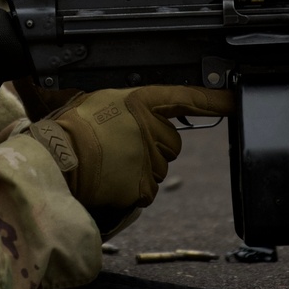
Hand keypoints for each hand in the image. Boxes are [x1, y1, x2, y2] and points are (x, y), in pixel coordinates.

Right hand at [26, 86, 232, 211]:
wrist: (54, 160)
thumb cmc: (67, 130)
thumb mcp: (98, 102)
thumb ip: (126, 107)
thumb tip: (139, 113)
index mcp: (139, 102)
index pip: (185, 98)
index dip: (214, 100)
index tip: (234, 101)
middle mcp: (149, 128)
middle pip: (170, 143)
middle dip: (152, 147)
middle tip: (119, 147)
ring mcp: (149, 158)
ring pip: (158, 168)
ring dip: (139, 169)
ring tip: (108, 163)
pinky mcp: (143, 186)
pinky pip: (145, 189)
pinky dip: (130, 189)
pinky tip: (110, 180)